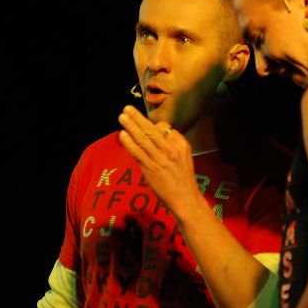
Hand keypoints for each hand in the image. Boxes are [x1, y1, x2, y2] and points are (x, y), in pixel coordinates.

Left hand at [118, 105, 202, 219]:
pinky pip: (138, 153)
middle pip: (152, 130)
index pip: (165, 127)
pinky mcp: (151, 169)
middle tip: (127, 108)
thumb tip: (156, 132)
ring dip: (131, 127)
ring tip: (122, 117)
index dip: (152, 123)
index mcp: (181, 144)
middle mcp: (171, 149)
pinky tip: (123, 135)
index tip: (142, 122)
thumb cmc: (183, 177)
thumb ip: (172, 144)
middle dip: (138, 118)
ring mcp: (160, 159)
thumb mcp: (184, 156)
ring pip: (143, 139)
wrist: (185, 198)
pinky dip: (129, 143)